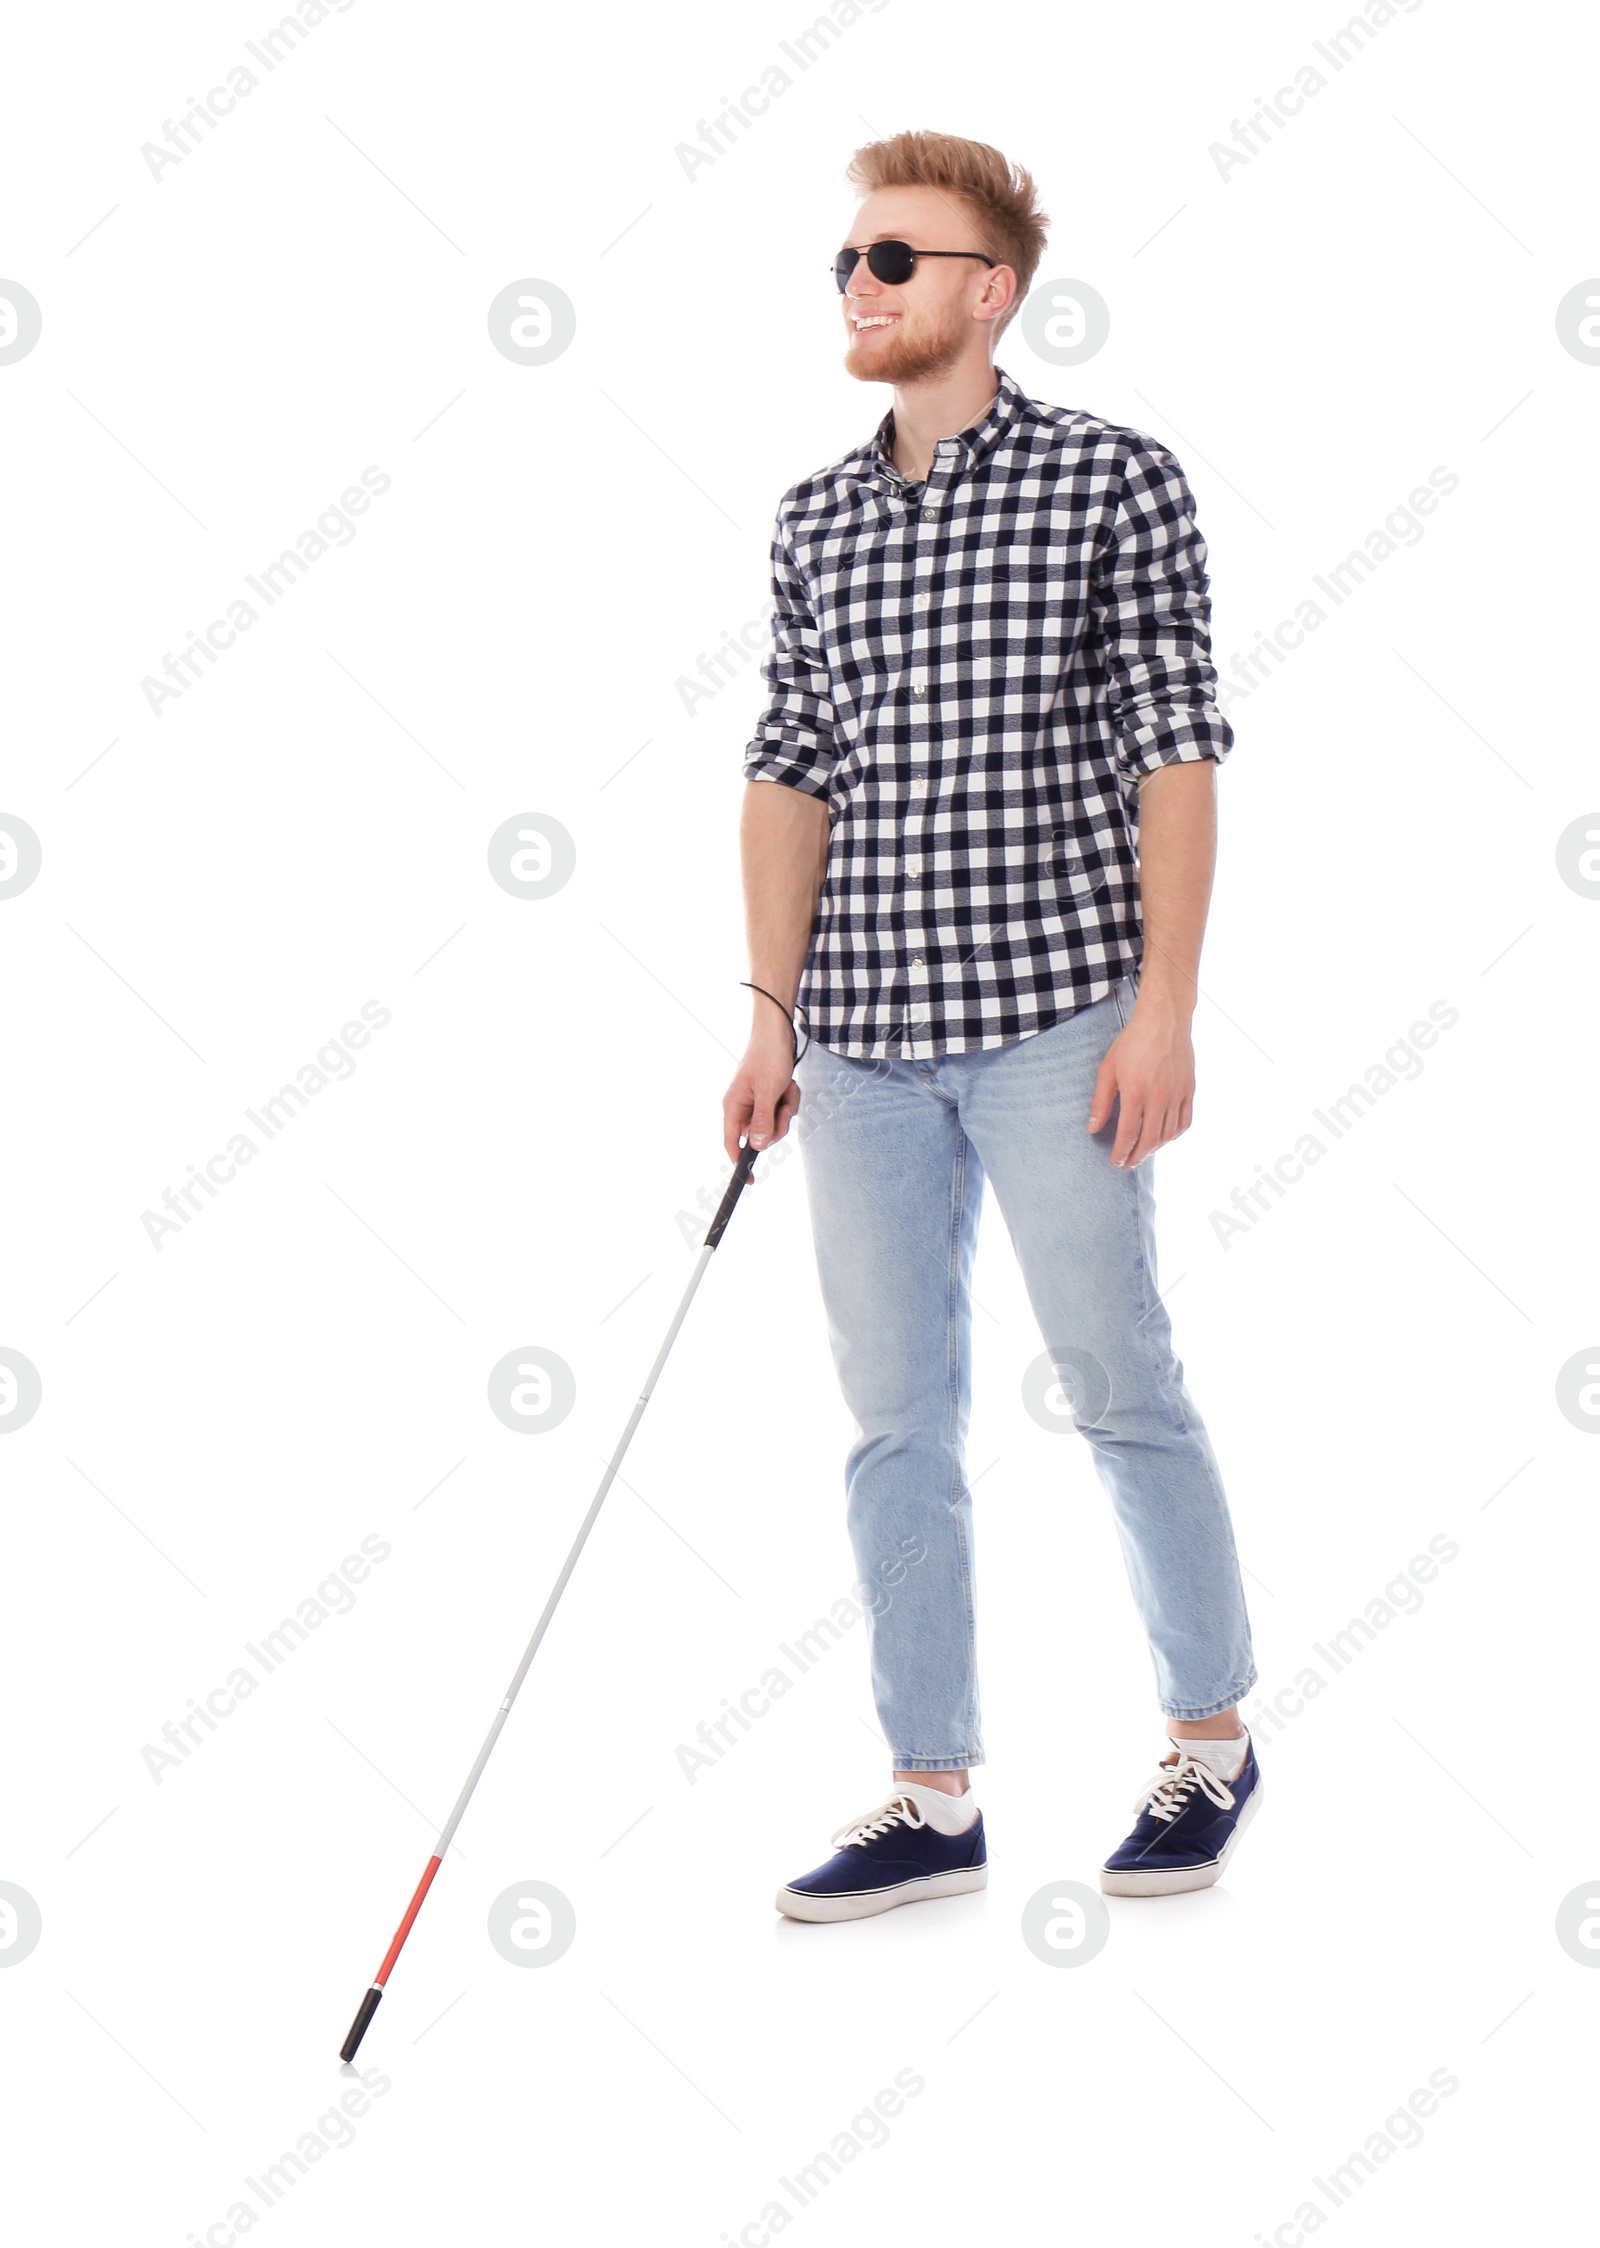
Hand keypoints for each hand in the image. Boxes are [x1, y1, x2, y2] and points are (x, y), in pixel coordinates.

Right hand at [722, 1020, 800, 1162]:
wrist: (778, 1031)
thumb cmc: (768, 1055)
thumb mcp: (768, 1089)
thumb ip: (762, 1119)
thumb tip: (756, 1145)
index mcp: (733, 1106)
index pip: (732, 1143)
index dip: (740, 1162)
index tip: (750, 1180)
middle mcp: (742, 1107)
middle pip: (760, 1136)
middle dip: (777, 1123)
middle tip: (783, 1104)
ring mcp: (756, 1103)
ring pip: (775, 1124)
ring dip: (786, 1109)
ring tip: (787, 1088)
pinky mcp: (768, 1098)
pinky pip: (782, 1111)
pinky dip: (789, 1100)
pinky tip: (789, 1084)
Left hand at [1086, 1005, 1194, 1168]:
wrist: (1164, 1020)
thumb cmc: (1132, 1042)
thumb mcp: (1108, 1069)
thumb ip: (1100, 1101)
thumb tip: (1092, 1128)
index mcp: (1136, 1092)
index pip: (1128, 1135)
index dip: (1121, 1153)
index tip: (1115, 1162)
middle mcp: (1159, 1097)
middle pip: (1149, 1141)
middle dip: (1136, 1158)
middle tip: (1127, 1165)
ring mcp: (1177, 1095)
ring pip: (1168, 1135)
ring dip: (1154, 1149)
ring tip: (1142, 1153)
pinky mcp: (1189, 1090)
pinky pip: (1184, 1122)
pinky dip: (1173, 1135)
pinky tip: (1163, 1138)